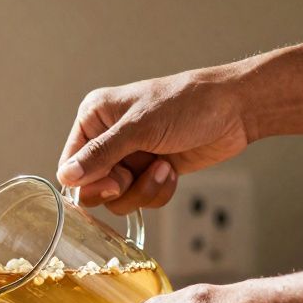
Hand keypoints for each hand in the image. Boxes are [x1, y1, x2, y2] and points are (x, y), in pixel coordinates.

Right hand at [58, 67, 252, 213]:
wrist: (235, 110)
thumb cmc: (187, 104)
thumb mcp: (139, 127)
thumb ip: (101, 154)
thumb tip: (66, 176)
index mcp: (94, 118)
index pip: (70, 163)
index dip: (88, 181)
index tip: (115, 181)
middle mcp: (107, 139)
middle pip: (91, 186)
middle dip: (118, 187)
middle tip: (134, 176)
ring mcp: (130, 157)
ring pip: (117, 197)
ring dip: (142, 190)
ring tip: (163, 167)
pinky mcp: (150, 172)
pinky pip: (140, 198)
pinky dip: (157, 190)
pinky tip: (171, 170)